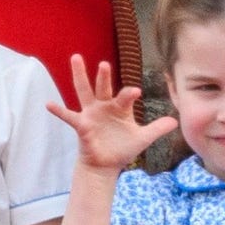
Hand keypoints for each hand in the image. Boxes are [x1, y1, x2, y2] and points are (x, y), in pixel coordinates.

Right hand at [47, 55, 177, 168]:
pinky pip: (68, 116)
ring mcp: (91, 113)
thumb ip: (156, 129)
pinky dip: (59, 111)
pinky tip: (48, 104)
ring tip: (76, 58)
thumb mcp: (142, 138)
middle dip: (104, 76)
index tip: (136, 92)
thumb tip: (175, 122)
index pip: (125, 96)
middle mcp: (104, 106)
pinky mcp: (81, 125)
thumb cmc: (122, 148)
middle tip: (105, 64)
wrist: (105, 165)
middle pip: (103, 87)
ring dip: (81, 76)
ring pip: (84, 91)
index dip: (129, 94)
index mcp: (119, 107)